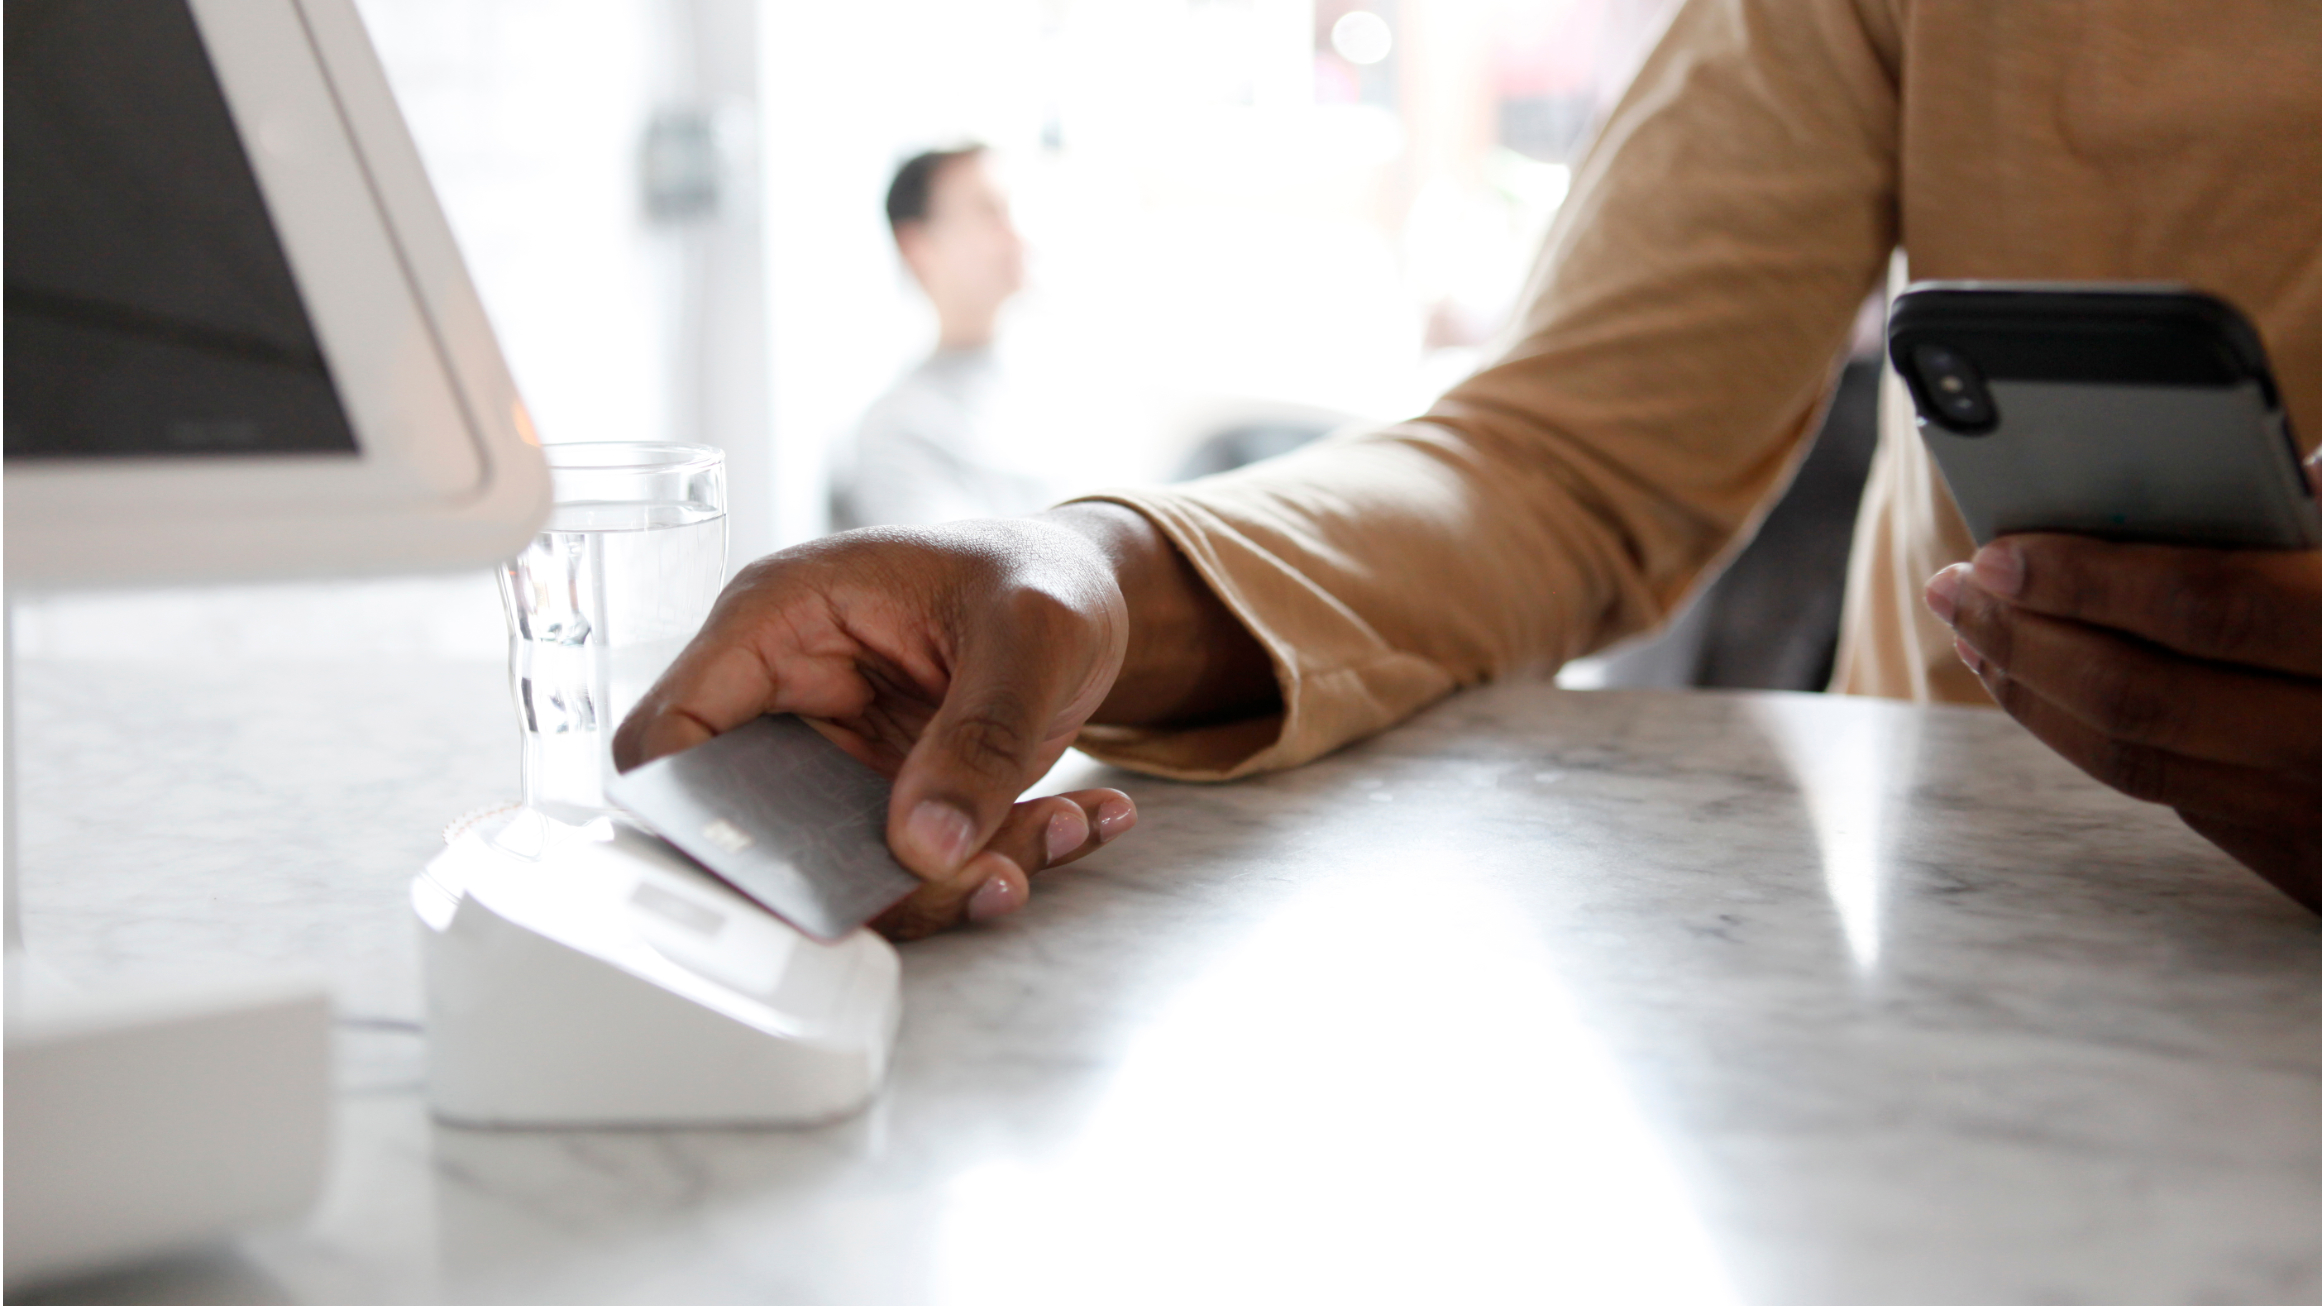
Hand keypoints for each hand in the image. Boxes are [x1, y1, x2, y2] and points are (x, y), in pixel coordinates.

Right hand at [612, 505, 1275, 937]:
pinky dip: (993, 869)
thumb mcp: (1031, 633)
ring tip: (1058, 830)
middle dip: (868, 878)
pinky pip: (910, 874)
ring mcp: (830, 764)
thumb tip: (924, 846)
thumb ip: (980, 737)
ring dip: (951, 883)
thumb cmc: (1040, 578)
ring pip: (841, 872)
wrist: (1087, 598)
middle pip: (755, 832)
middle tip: (981, 875)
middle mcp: (786, 700)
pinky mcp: (881, 808)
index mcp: (776, 621)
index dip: (691, 814)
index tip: (774, 875)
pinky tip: (1073, 825)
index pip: (673, 732)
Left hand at [1925, 532, 2321, 914]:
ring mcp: (2319, 814)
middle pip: (2138, 696)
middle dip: (2024, 638)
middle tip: (1951, 589)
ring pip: (2135, 761)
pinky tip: (2034, 687)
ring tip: (1971, 630)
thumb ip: (2290, 521)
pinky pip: (2167, 797)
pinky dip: (2081, 737)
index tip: (1997, 555)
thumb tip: (2155, 492)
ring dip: (2031, 691)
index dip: (2087, 580)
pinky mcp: (2303, 866)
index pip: (2204, 608)